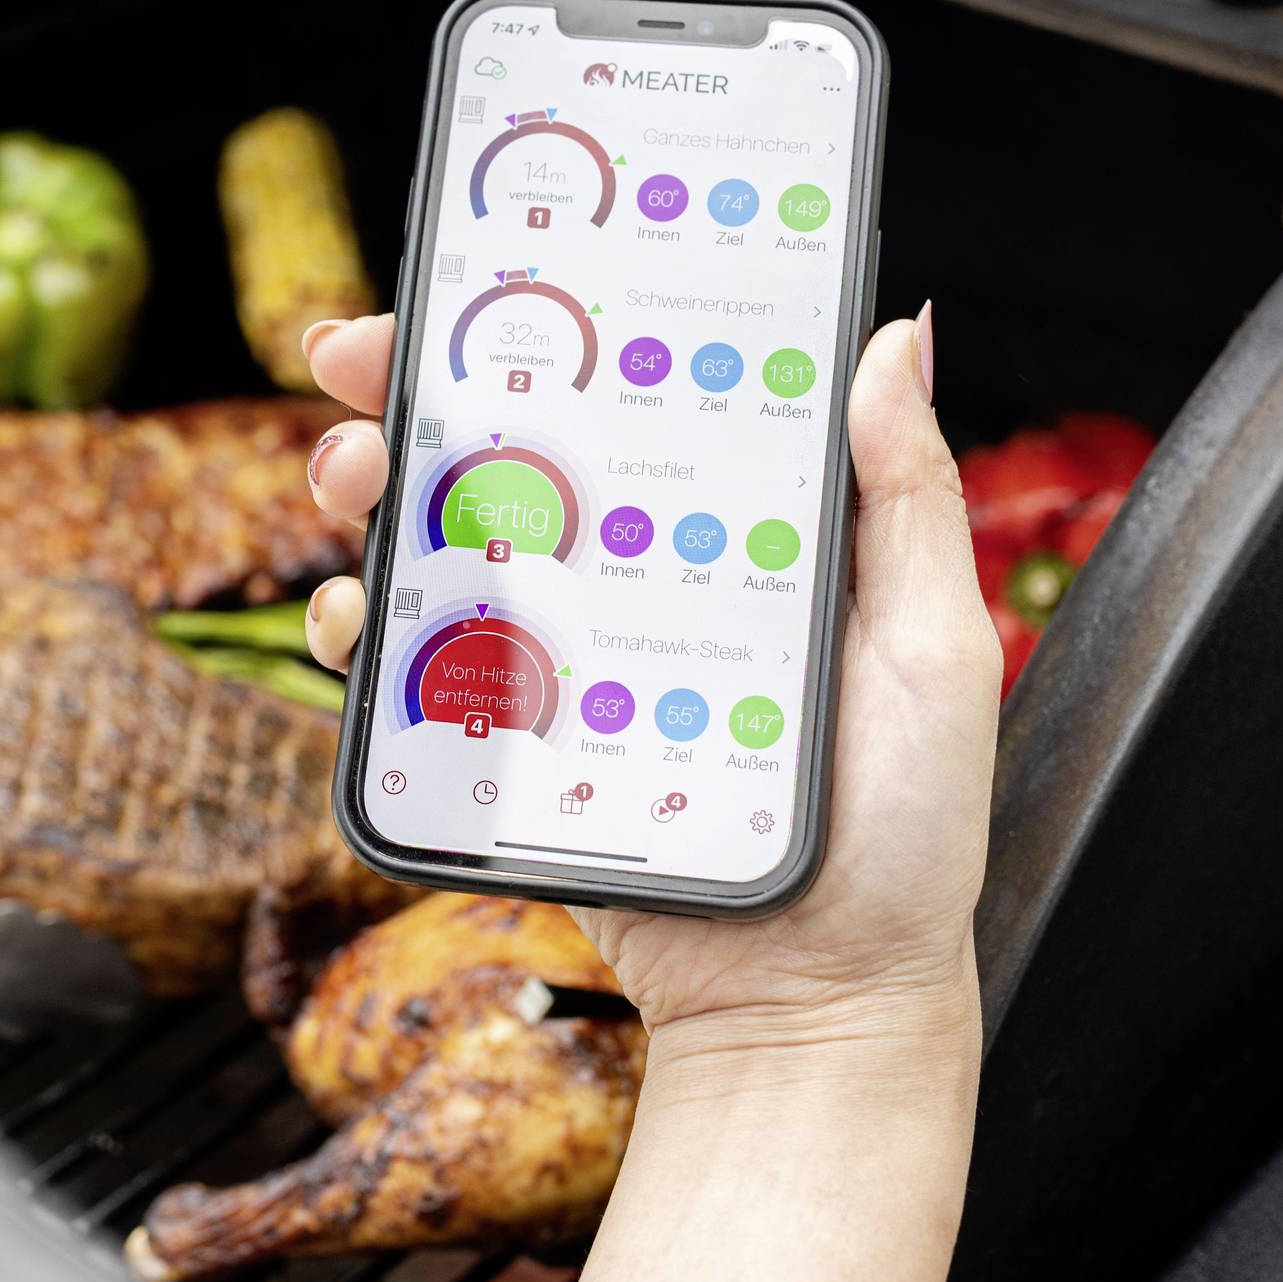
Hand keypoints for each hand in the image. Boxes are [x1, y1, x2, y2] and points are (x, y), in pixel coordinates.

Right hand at [298, 308, 1000, 1060]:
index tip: (488, 274)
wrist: (818, 1006)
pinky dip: (361, 631)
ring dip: (371, 490)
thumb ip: (908, 499)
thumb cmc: (902, 838)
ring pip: (439, 545)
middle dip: (415, 389)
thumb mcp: (930, 647)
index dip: (550, 326)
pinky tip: (353, 615)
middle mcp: (634, 580)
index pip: (628, 397)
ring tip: (352, 477)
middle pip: (505, 453)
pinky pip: (412, 673)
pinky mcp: (511, 743)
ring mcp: (564, 660)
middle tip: (363, 361)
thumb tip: (894, 337)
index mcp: (726, 531)